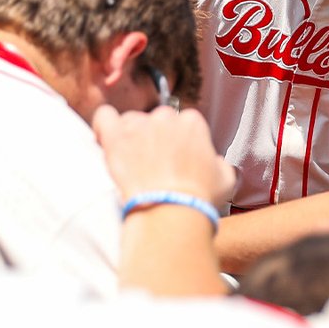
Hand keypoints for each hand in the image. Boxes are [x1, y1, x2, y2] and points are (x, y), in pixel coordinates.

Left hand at [93, 105, 234, 206]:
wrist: (171, 211)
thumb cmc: (198, 198)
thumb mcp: (225, 178)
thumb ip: (218, 162)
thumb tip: (215, 162)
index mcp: (193, 123)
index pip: (182, 123)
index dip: (177, 141)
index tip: (174, 158)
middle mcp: (166, 118)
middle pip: (156, 120)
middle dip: (154, 138)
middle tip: (153, 163)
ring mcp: (139, 125)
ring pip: (131, 121)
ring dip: (131, 136)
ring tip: (131, 161)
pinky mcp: (115, 136)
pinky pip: (104, 117)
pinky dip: (103, 126)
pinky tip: (105, 141)